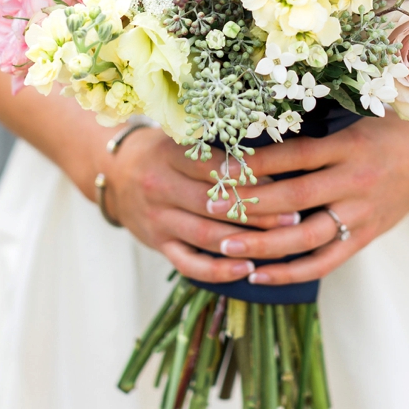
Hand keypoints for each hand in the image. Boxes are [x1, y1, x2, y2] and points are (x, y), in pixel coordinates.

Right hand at [92, 125, 302, 285]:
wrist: (114, 173)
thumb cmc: (162, 151)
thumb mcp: (180, 137)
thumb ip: (215, 144)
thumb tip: (273, 150)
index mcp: (169, 154)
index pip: (211, 167)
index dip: (247, 176)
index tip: (282, 181)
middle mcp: (160, 187)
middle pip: (212, 205)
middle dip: (256, 213)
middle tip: (293, 217)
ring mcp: (157, 219)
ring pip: (204, 235)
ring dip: (244, 243)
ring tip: (280, 245)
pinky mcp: (158, 244)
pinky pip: (189, 263)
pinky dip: (218, 270)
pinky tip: (246, 269)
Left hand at [202, 112, 408, 286]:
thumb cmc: (381, 131)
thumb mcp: (350, 120)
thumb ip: (310, 132)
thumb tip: (251, 132)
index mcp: (348, 147)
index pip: (296, 155)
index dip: (258, 162)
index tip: (222, 166)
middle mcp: (355, 182)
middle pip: (296, 197)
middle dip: (251, 204)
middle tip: (211, 207)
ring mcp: (361, 214)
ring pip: (307, 237)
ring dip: (263, 245)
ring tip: (226, 247)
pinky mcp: (363, 238)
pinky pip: (324, 262)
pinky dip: (291, 273)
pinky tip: (259, 276)